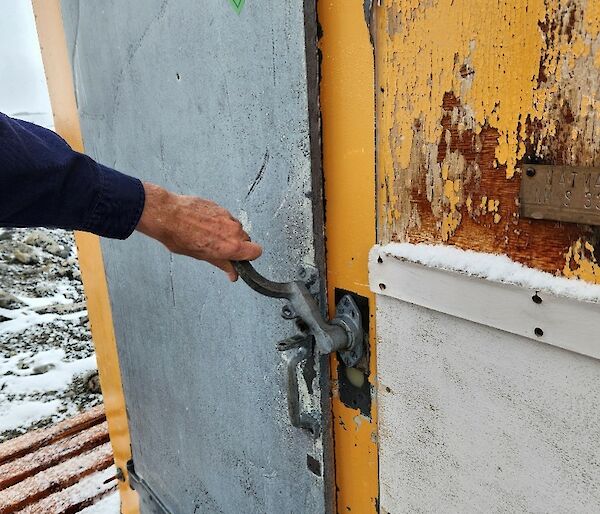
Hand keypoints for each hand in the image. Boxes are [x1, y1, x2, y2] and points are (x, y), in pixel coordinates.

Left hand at [136, 182, 261, 280]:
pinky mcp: (219, 207)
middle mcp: (233, 230)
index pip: (256, 252)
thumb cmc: (180, 237)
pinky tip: (203, 224)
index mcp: (231, 246)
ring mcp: (227, 216)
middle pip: (246, 239)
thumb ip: (222, 264)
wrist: (167, 215)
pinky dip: (218, 222)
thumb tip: (233, 274)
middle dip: (236, 244)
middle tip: (220, 247)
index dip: (249, 255)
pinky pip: (225, 217)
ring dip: (227, 232)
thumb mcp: (202, 256)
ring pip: (235, 227)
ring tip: (208, 234)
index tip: (240, 257)